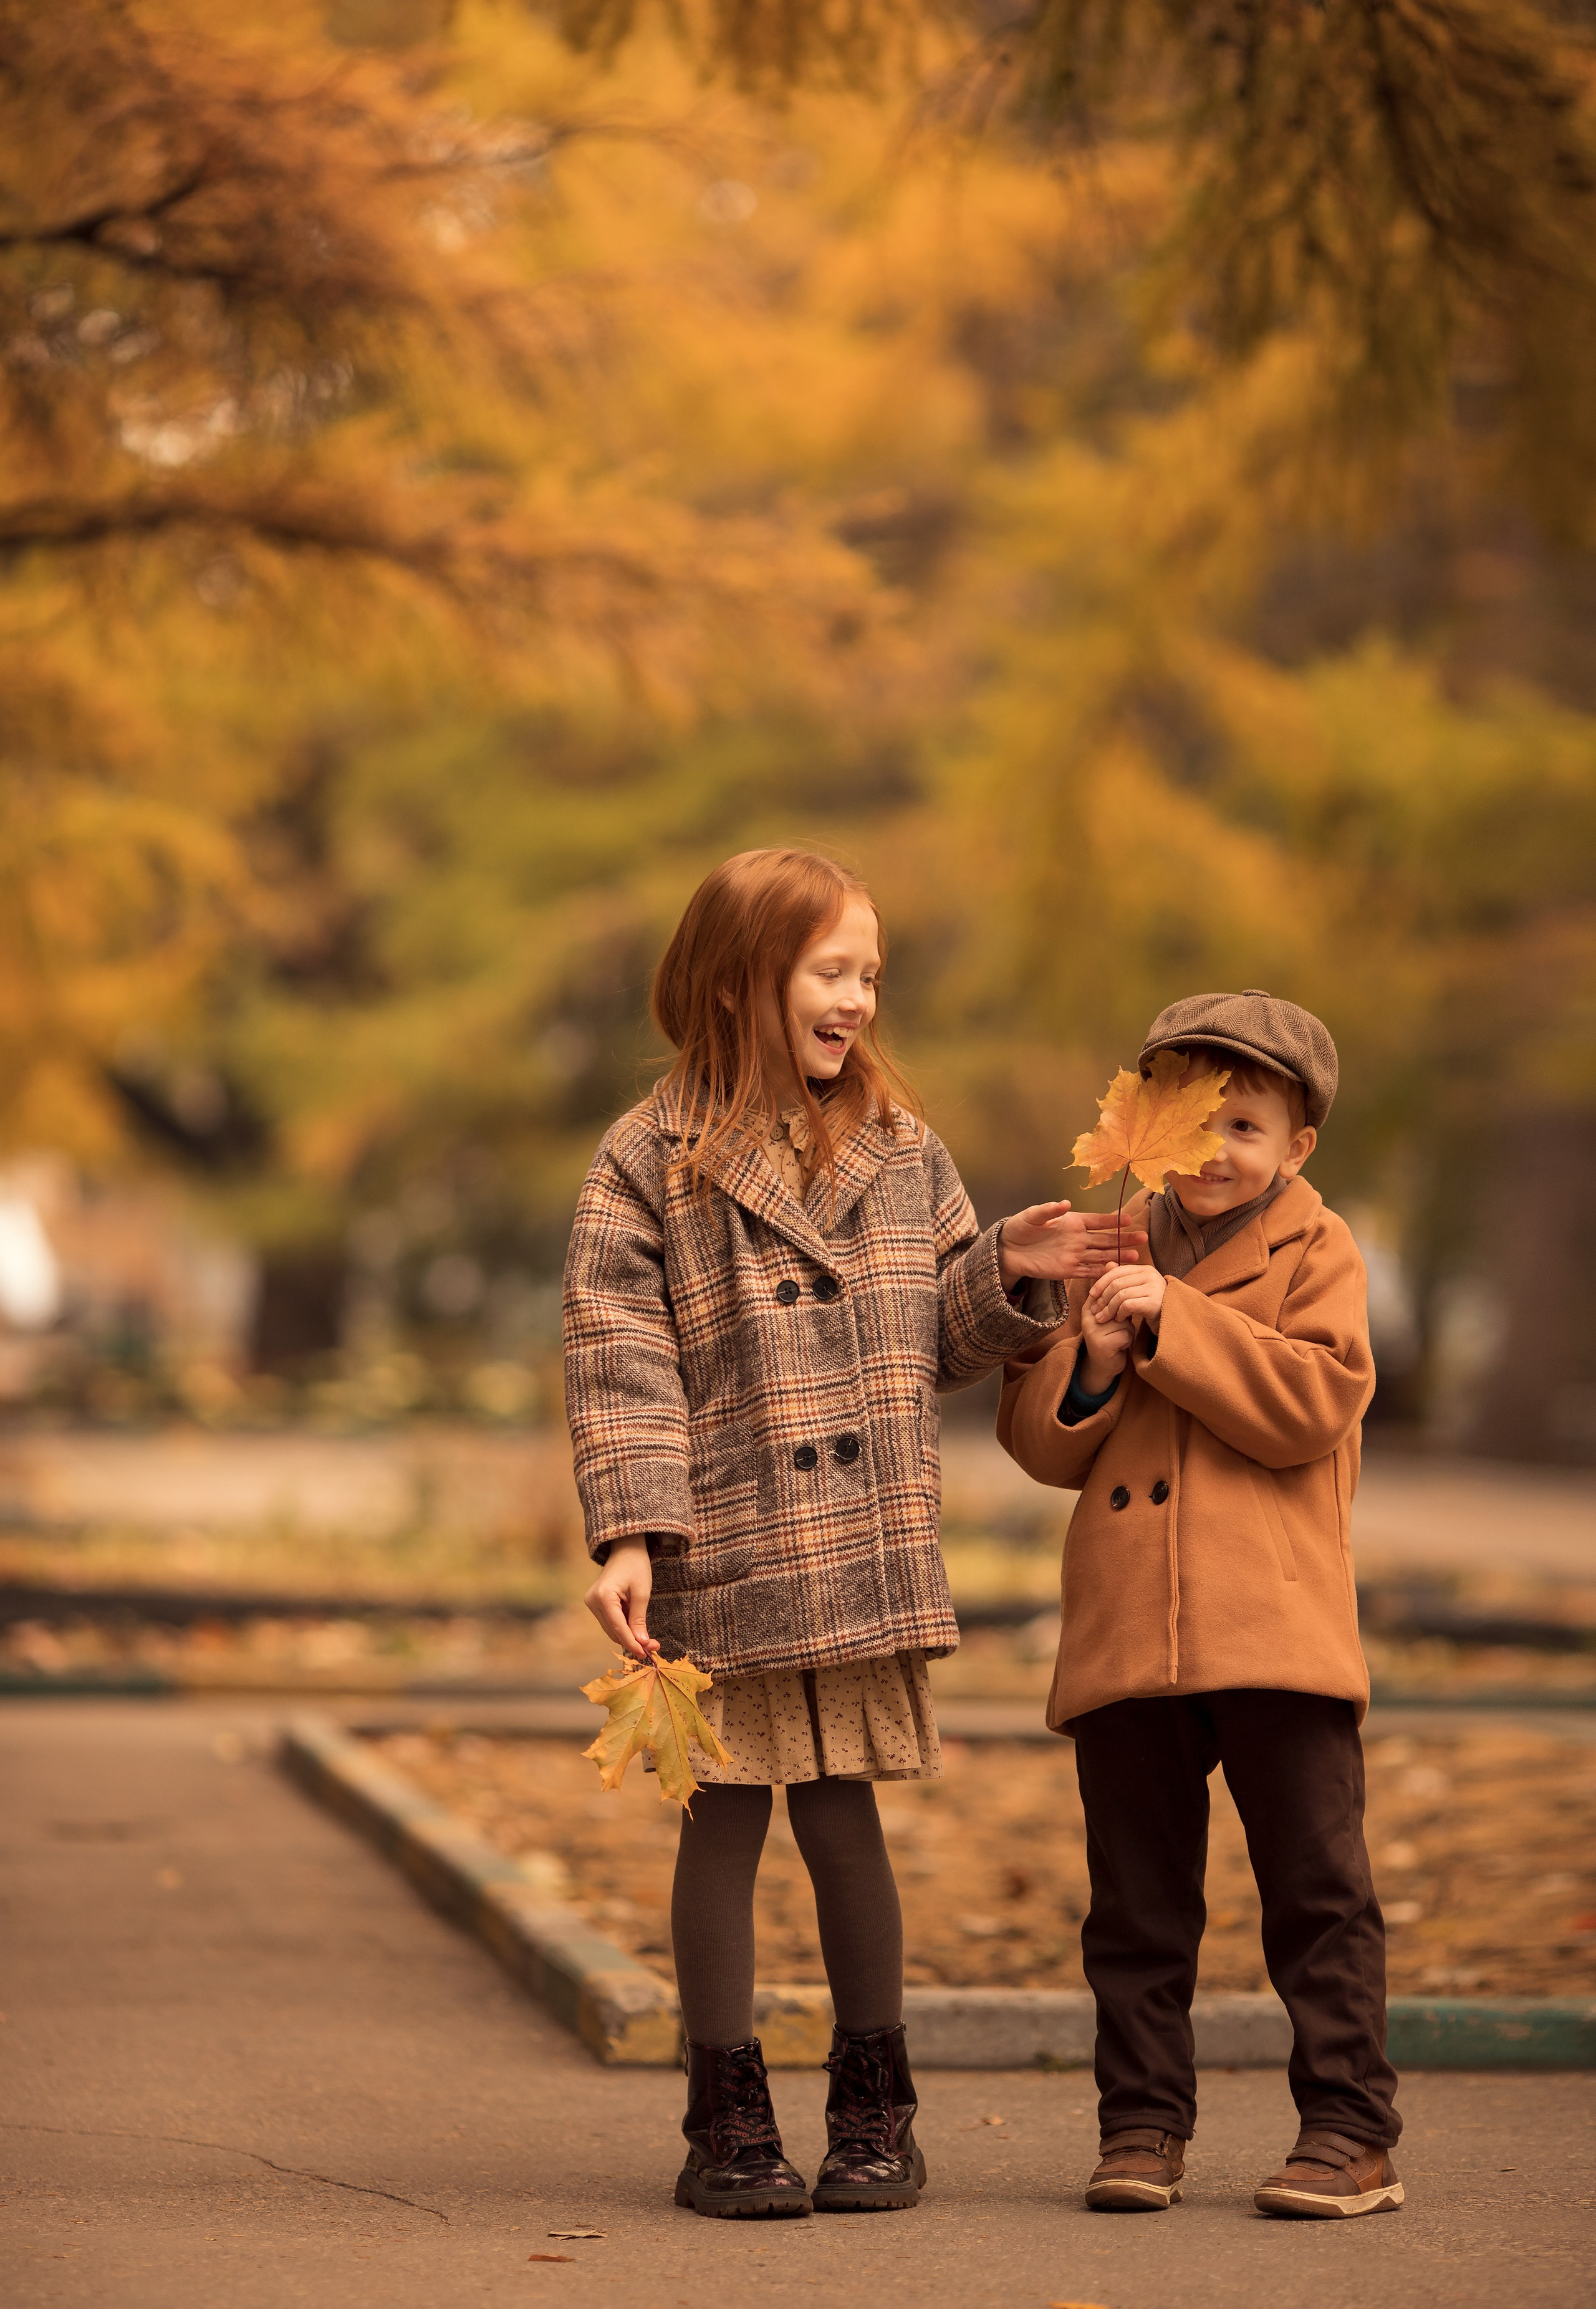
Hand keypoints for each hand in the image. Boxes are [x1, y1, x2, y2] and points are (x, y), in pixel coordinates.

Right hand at [583, 1539, 658, 1659]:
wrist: (626, 1549)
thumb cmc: (636, 1566)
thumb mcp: (642, 1593)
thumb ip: (639, 1620)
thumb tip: (641, 1643)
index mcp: (603, 1596)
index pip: (618, 1627)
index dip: (632, 1643)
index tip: (646, 1654)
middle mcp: (592, 1601)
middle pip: (613, 1631)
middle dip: (632, 1640)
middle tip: (653, 1646)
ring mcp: (591, 1602)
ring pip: (611, 1629)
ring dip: (628, 1635)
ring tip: (648, 1638)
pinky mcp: (594, 1603)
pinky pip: (610, 1621)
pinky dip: (623, 1626)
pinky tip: (636, 1626)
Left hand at [998, 1202, 1147, 1285]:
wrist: (1008, 1250)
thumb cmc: (1021, 1227)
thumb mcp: (1032, 1216)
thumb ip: (1048, 1210)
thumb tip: (1065, 1203)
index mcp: (1073, 1222)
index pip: (1098, 1221)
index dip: (1113, 1220)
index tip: (1129, 1219)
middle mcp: (1078, 1238)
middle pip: (1106, 1239)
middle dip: (1124, 1238)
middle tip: (1143, 1238)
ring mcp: (1075, 1255)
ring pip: (1101, 1256)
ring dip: (1117, 1256)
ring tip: (1136, 1256)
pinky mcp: (1068, 1270)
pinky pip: (1088, 1272)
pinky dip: (1101, 1273)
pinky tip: (1115, 1273)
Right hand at [1078, 1292, 1133, 1392]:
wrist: (1103, 1365)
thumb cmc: (1110, 1336)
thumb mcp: (1110, 1315)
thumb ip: (1113, 1298)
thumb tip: (1116, 1271)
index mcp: (1089, 1308)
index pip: (1109, 1295)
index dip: (1121, 1304)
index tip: (1118, 1318)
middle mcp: (1088, 1318)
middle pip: (1120, 1308)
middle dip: (1125, 1320)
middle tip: (1117, 1331)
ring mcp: (1093, 1331)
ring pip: (1125, 1322)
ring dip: (1127, 1332)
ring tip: (1117, 1339)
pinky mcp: (1102, 1343)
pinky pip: (1126, 1334)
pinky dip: (1127, 1341)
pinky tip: (1119, 1347)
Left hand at [1088, 1262, 1167, 1335]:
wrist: (1171, 1320)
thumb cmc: (1151, 1305)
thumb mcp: (1136, 1290)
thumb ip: (1122, 1278)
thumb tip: (1107, 1265)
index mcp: (1145, 1269)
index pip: (1117, 1271)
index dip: (1101, 1282)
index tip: (1091, 1295)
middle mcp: (1151, 1275)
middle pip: (1117, 1284)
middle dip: (1102, 1298)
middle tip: (1095, 1311)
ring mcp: (1154, 1288)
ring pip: (1121, 1295)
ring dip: (1109, 1308)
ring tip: (1104, 1318)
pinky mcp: (1154, 1302)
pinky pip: (1128, 1305)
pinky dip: (1120, 1313)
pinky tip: (1119, 1319)